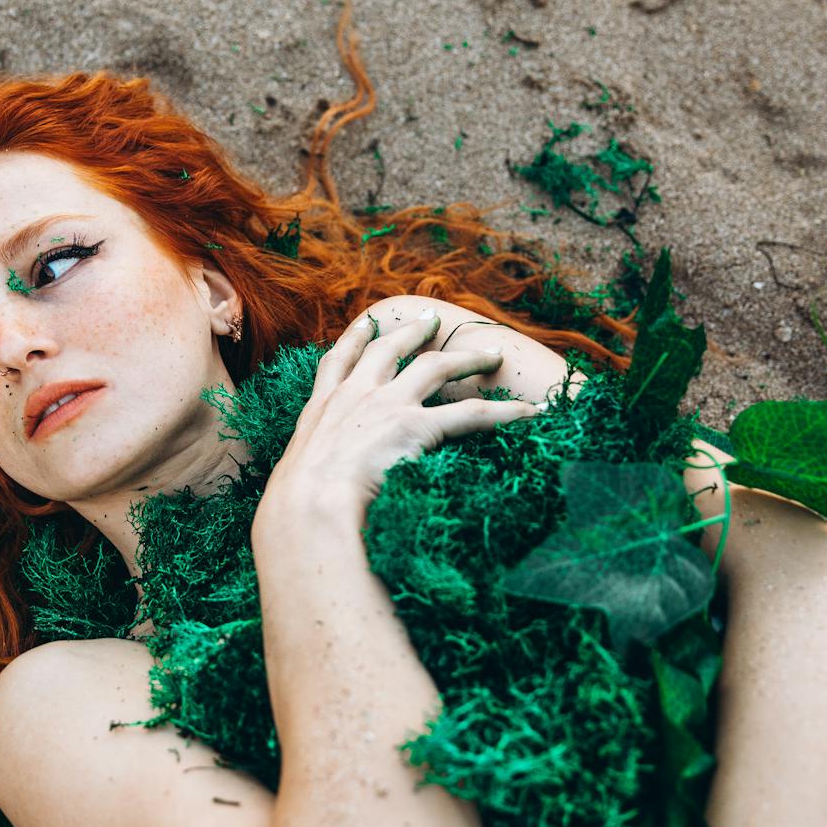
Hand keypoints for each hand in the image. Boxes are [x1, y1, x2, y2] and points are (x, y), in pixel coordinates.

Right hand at [258, 309, 540, 524]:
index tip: (365, 324)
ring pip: (436, 367)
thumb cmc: (297, 505)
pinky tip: (530, 411)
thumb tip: (306, 503)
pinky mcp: (417, 425)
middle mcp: (355, 395)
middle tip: (431, 321)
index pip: (337, 362)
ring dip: (467, 358)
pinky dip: (505, 412)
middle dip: (413, 334)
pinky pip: (472, 413)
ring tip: (490, 354)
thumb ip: (309, 477)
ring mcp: (387, 405)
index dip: (354, 340)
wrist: (308, 504)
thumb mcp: (295, 479)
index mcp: (322, 407)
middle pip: (390, 350)